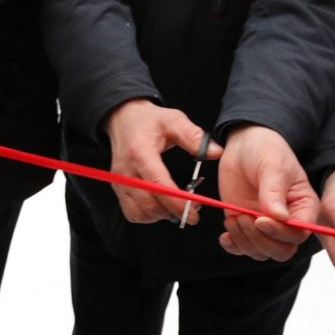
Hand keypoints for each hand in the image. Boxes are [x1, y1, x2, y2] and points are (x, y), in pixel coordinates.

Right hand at [103, 99, 219, 223]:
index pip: (158, 184)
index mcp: (140, 152)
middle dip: (174, 211)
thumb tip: (216, 152)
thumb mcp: (173, 120)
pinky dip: (148, 215)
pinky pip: (132, 213)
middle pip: (150, 204)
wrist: (123, 119)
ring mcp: (119, 182)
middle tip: (193, 208)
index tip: (194, 211)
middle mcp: (126, 171)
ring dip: (162, 214)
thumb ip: (194, 137)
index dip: (177, 202)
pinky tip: (160, 205)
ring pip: (141, 213)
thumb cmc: (148, 120)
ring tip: (177, 205)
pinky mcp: (118, 188)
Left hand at [217, 124, 319, 261]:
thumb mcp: (272, 166)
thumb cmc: (266, 151)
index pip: (298, 234)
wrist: (245, 145)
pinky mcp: (246, 225)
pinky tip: (225, 234)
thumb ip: (274, 191)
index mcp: (303, 207)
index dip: (279, 233)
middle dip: (260, 240)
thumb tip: (280, 217)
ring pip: (261, 252)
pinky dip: (232, 245)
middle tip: (243, 217)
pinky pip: (242, 248)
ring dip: (244, 241)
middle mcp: (287, 222)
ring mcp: (265, 226)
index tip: (260, 219)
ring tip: (234, 217)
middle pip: (281, 251)